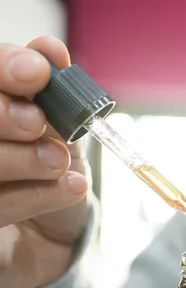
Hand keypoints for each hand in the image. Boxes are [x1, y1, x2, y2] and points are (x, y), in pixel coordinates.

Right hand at [0, 36, 88, 287]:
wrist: (55, 231)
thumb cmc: (50, 170)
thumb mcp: (59, 128)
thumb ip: (51, 91)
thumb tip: (49, 51)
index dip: (2, 67)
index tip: (37, 72)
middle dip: (3, 115)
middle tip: (39, 124)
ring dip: (23, 158)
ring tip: (60, 162)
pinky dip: (37, 196)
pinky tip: (71, 187)